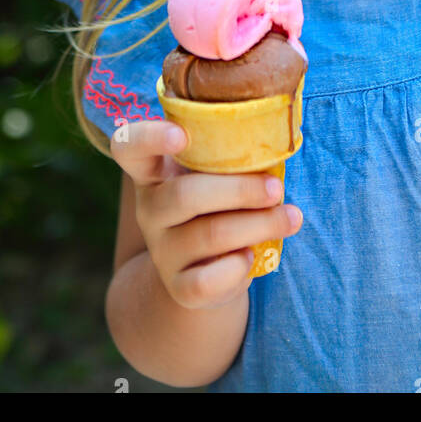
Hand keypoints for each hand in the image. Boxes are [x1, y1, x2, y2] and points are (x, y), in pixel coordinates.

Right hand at [109, 120, 302, 308]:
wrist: (205, 267)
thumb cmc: (220, 202)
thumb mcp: (216, 172)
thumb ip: (229, 153)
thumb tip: (278, 136)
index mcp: (154, 170)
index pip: (129, 146)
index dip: (149, 137)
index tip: (181, 135)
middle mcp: (150, 209)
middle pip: (185, 195)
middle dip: (239, 191)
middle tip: (277, 188)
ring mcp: (161, 250)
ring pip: (209, 235)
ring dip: (258, 224)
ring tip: (291, 217)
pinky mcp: (179, 286)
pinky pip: (208, 280)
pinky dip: (238, 267)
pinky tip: (253, 255)